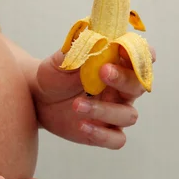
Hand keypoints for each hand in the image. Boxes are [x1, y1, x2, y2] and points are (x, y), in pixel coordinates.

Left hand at [32, 47, 155, 148]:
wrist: (38, 99)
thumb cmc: (54, 76)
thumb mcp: (58, 62)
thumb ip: (74, 52)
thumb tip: (89, 39)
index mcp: (117, 66)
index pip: (141, 57)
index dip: (139, 54)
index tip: (123, 48)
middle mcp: (121, 90)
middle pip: (138, 85)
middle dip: (123, 78)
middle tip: (102, 72)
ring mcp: (114, 112)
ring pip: (128, 115)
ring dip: (104, 110)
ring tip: (76, 105)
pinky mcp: (104, 131)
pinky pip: (116, 139)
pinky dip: (102, 134)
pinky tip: (82, 126)